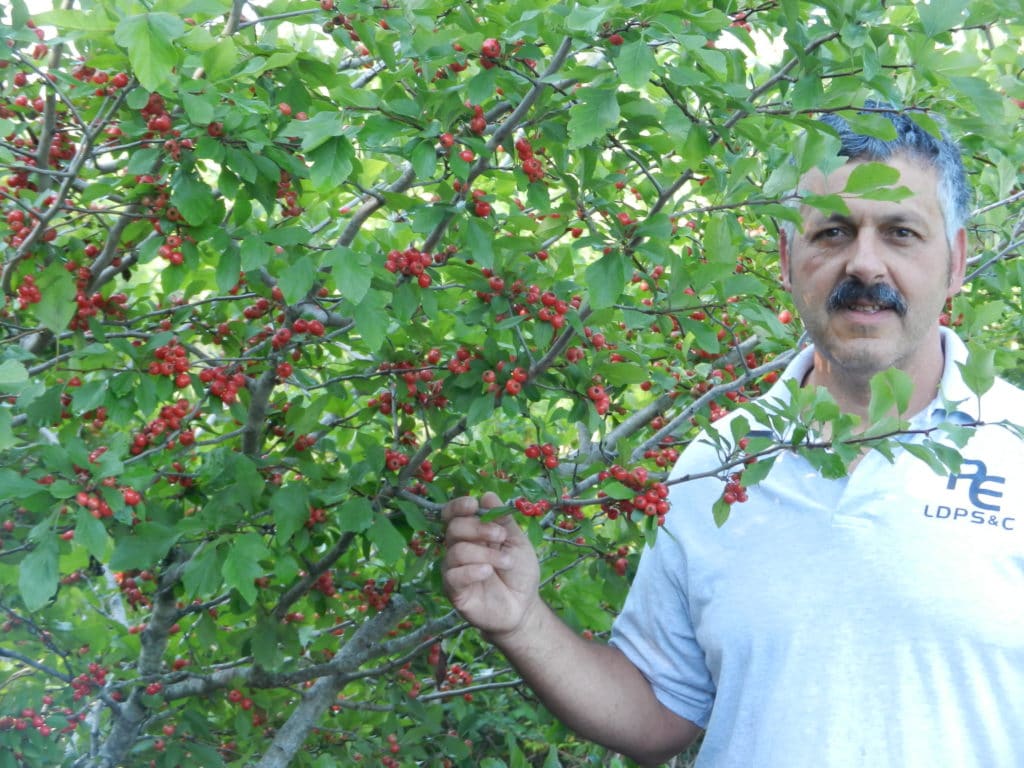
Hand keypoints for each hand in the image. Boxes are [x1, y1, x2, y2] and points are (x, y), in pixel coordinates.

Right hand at [441, 492, 540, 639]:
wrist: (524, 607)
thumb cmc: (519, 573)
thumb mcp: (517, 541)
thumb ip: (503, 519)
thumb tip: (487, 494)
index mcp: (472, 535)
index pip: (453, 515)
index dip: (458, 506)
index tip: (474, 505)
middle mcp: (459, 550)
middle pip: (454, 528)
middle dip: (478, 528)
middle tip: (501, 536)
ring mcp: (455, 571)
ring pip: (456, 551)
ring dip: (484, 553)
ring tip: (506, 561)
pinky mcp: (455, 592)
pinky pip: (453, 575)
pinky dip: (471, 570)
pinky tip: (487, 572)